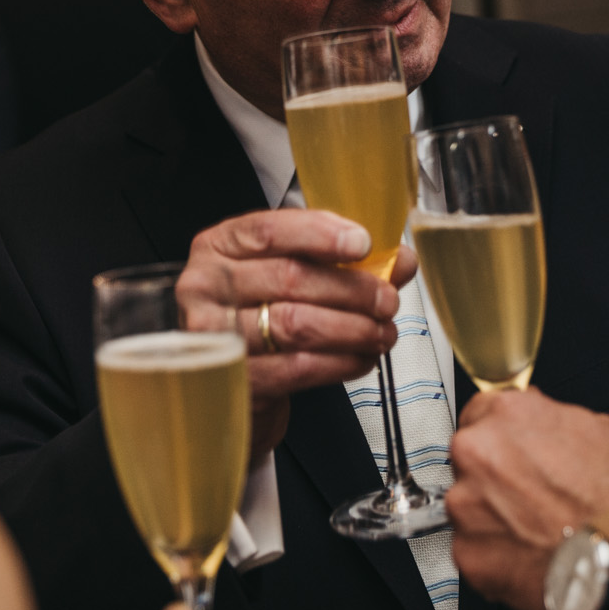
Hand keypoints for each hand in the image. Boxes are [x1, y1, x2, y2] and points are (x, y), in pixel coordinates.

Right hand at [179, 210, 412, 459]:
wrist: (237, 379)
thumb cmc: (263, 314)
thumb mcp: (293, 275)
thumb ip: (344, 262)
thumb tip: (400, 260)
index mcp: (221, 246)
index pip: (269, 230)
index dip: (320, 233)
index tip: (363, 243)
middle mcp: (207, 284)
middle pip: (289, 277)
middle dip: (351, 288)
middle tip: (387, 300)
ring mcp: (214, 333)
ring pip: (296, 324)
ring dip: (352, 329)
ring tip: (381, 332)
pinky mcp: (233, 378)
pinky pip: (296, 367)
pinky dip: (340, 362)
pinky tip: (361, 358)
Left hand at [446, 388, 608, 609]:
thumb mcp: (604, 431)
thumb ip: (555, 421)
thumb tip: (545, 425)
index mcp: (509, 414)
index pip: (482, 412)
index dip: (505, 436)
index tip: (516, 452)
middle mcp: (478, 454)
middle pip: (471, 459)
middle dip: (497, 476)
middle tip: (535, 496)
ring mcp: (467, 506)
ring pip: (470, 506)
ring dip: (495, 517)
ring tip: (539, 531)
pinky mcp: (468, 554)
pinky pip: (475, 550)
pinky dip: (497, 555)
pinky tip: (532, 556)